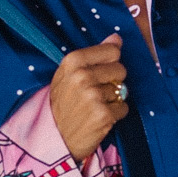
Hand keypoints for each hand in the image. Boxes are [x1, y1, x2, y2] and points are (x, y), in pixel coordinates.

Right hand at [50, 35, 128, 160]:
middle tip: (95, 93)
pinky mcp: (103, 115)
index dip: (110, 62)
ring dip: (112, 100)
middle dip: (112, 81)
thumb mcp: (69, 74)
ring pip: (122, 90)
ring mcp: (93, 96)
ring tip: (94, 107)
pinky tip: (100, 117)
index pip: (112, 50)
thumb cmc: (62, 103)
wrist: (53, 138)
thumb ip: (94, 54)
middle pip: (120, 69)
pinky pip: (124, 108)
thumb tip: (117, 38)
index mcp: (73, 61)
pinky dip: (115, 114)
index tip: (99, 72)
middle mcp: (83, 76)